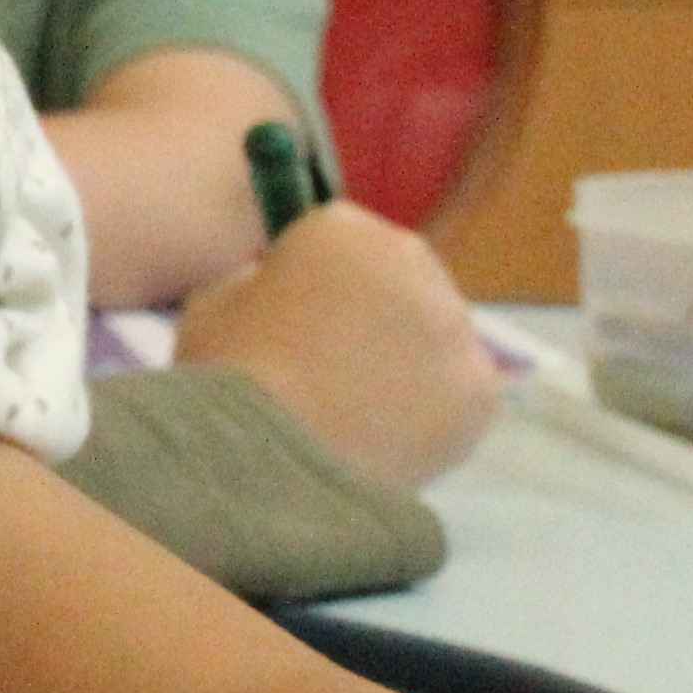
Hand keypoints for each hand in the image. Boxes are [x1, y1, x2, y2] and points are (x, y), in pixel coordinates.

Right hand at [173, 204, 502, 484]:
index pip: (345, 241)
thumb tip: (279, 291)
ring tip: (364, 416)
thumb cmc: (228, 382)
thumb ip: (257, 281)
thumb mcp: (213, 304)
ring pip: (437, 338)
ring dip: (410, 365)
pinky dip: (436, 417)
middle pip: (403, 279)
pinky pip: (461, 396)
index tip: (303, 325)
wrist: (270, 464)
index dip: (323, 285)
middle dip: (379, 317)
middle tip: (340, 373)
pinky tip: (394, 441)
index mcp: (341, 228)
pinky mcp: (480, 389)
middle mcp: (410, 260)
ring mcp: (454, 325)